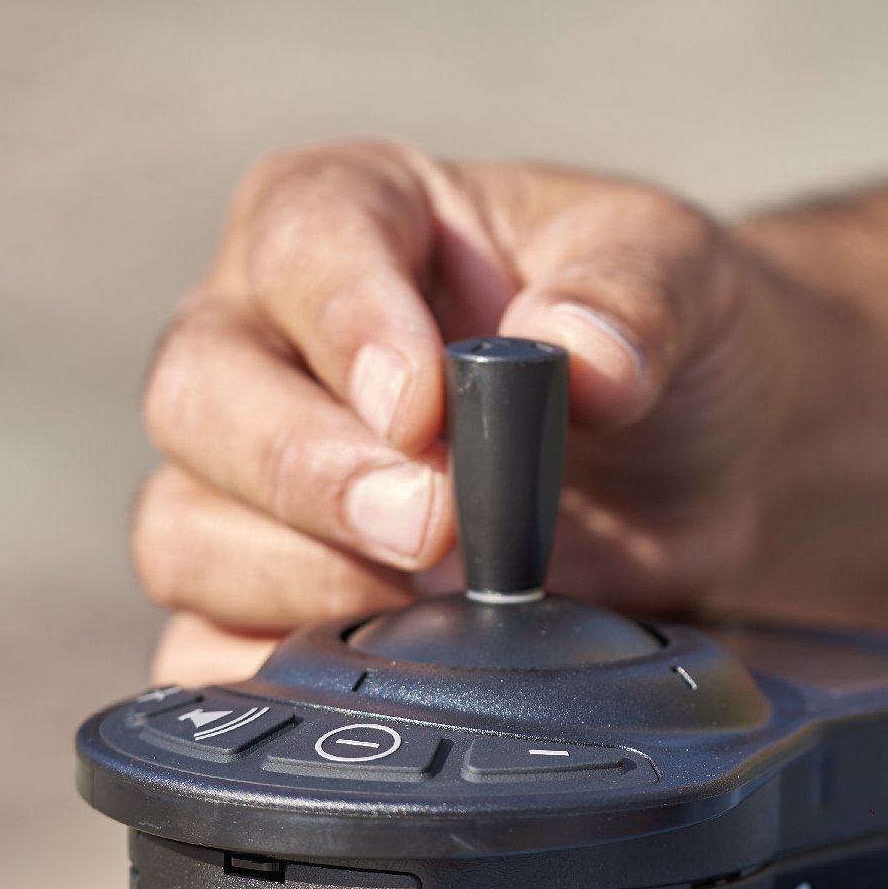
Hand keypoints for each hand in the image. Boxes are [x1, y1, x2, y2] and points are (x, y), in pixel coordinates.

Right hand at [134, 139, 795, 684]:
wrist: (706, 475)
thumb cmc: (658, 338)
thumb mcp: (681, 271)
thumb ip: (634, 295)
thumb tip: (581, 357)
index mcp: (352, 215)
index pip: (297, 242)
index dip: (345, 323)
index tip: (423, 405)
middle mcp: (267, 338)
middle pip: (198, 394)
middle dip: (308, 471)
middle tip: (436, 525)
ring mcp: (245, 481)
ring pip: (181, 531)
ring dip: (301, 579)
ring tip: (439, 602)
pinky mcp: (256, 604)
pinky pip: (201, 653)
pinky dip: (275, 673)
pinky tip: (382, 672)